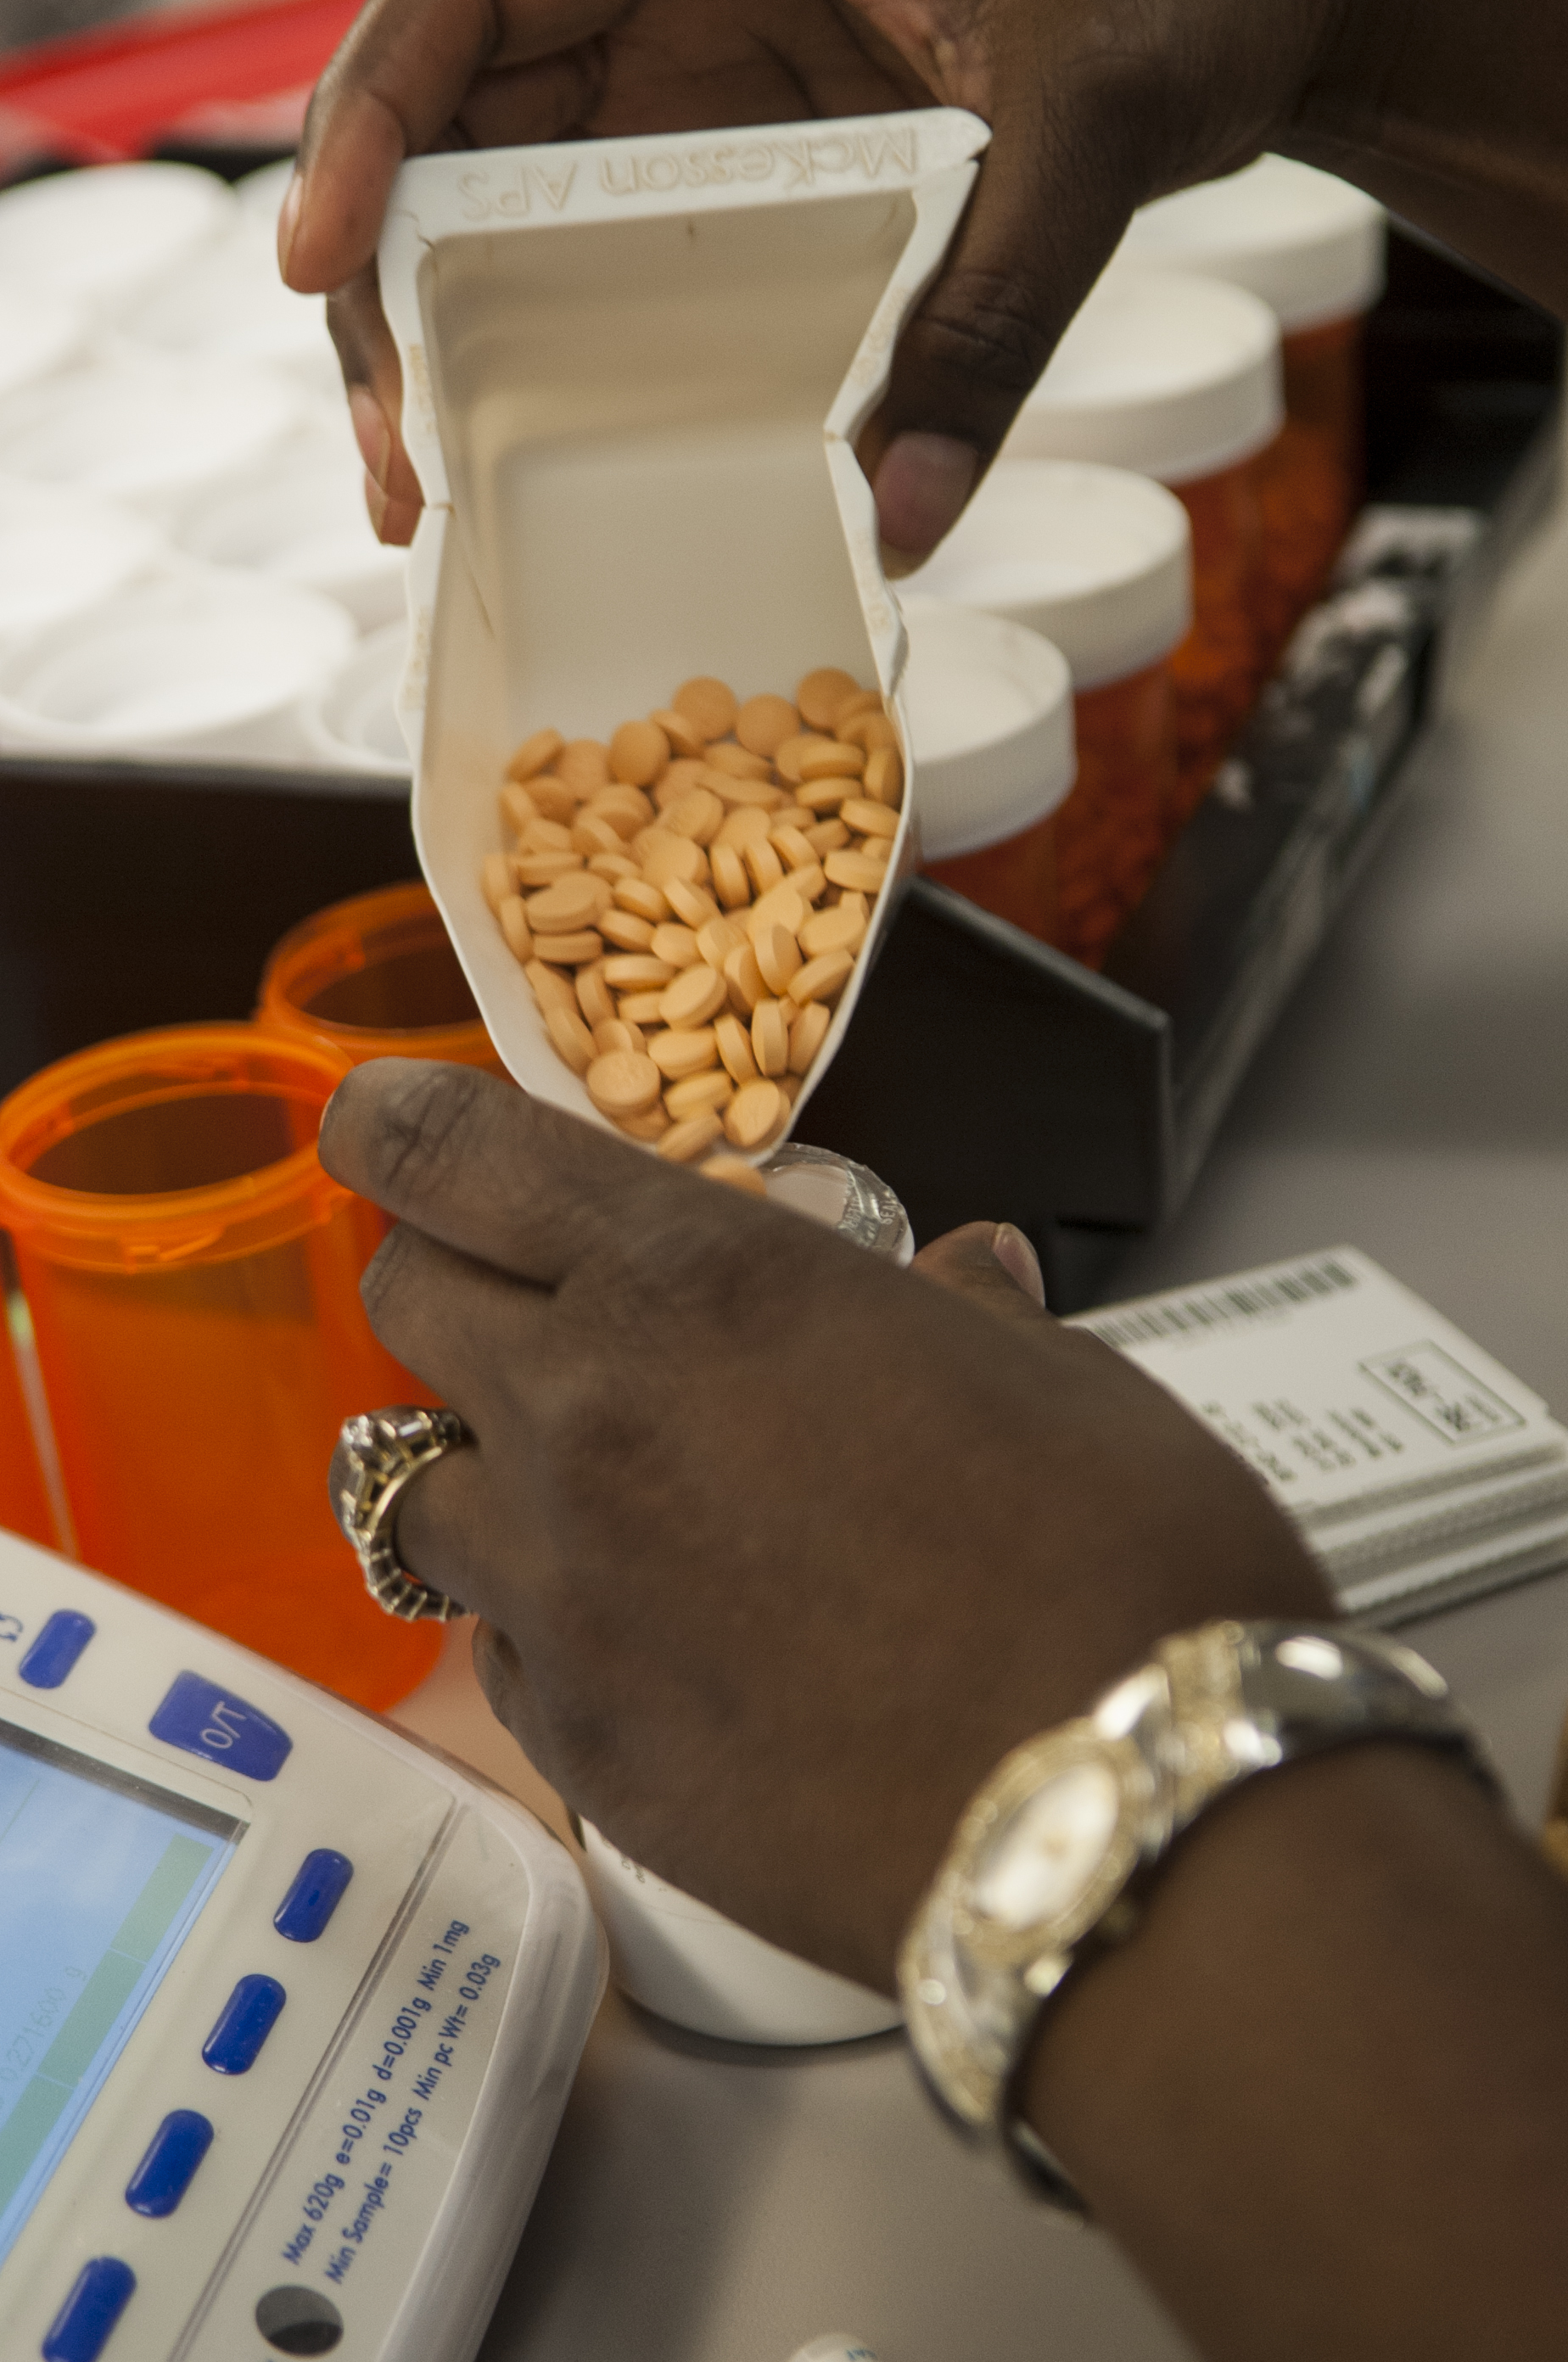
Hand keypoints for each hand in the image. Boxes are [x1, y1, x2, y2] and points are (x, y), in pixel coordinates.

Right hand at [280, 0, 1346, 557]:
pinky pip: (591, 252)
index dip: (366, 115)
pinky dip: (541, 352)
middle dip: (387, 283)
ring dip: (439, 343)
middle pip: (448, 116)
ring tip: (422, 492)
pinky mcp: (725, 166)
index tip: (321, 255)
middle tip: (393, 457)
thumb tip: (899, 512)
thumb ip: (998, 305)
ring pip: (496, 196)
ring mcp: (684, 80)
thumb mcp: (1090, 126)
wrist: (1250, 15)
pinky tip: (513, 457)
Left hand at [319, 1059, 1326, 1992]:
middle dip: (449, 1282)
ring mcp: (559, 1594)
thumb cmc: (1115, 1557)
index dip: (396, 1127)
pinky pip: (497, 1649)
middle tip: (545, 1309)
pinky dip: (544, 1621)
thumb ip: (948, 1310)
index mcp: (689, 1282)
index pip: (444, 1157)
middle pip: (402, 1305)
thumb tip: (959, 1277)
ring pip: (418, 1491)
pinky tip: (657, 1639)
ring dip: (487, 1465)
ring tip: (609, 1492)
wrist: (1117, 1817)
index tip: (392, 1129)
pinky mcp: (576, 1743)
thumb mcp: (1048, 1376)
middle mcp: (580, 1420)